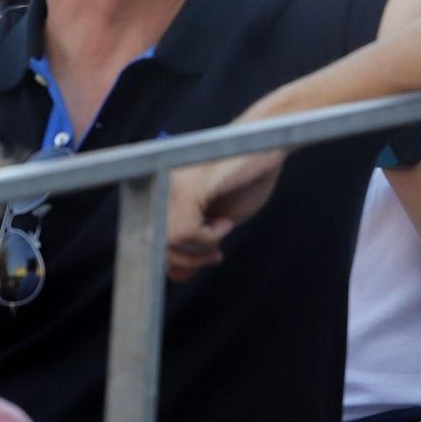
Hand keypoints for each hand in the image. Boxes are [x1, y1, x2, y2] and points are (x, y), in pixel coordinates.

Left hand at [164, 149, 286, 280]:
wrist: (268, 145)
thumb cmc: (246, 178)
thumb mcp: (218, 221)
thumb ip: (194, 244)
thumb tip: (176, 276)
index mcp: (165, 194)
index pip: (152, 239)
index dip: (176, 258)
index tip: (206, 257)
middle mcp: (161, 188)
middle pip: (157, 245)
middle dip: (189, 260)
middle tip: (215, 253)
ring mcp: (172, 188)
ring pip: (170, 242)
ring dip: (201, 248)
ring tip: (223, 229)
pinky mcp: (188, 189)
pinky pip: (186, 232)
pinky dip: (209, 237)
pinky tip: (225, 221)